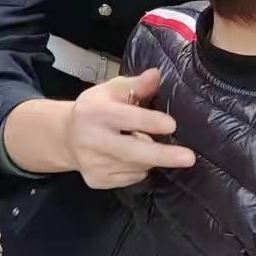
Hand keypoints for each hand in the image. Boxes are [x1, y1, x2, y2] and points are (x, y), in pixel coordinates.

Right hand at [67, 69, 194, 187]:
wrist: (66, 137)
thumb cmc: (97, 108)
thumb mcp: (112, 90)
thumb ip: (136, 84)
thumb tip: (156, 75)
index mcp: (95, 112)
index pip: (126, 117)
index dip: (149, 122)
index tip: (172, 125)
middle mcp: (91, 140)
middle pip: (132, 151)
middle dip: (162, 155)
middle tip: (189, 157)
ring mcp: (93, 164)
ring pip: (136, 165)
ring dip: (151, 157)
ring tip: (145, 142)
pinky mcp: (97, 180)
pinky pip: (131, 177)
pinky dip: (140, 168)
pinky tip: (131, 157)